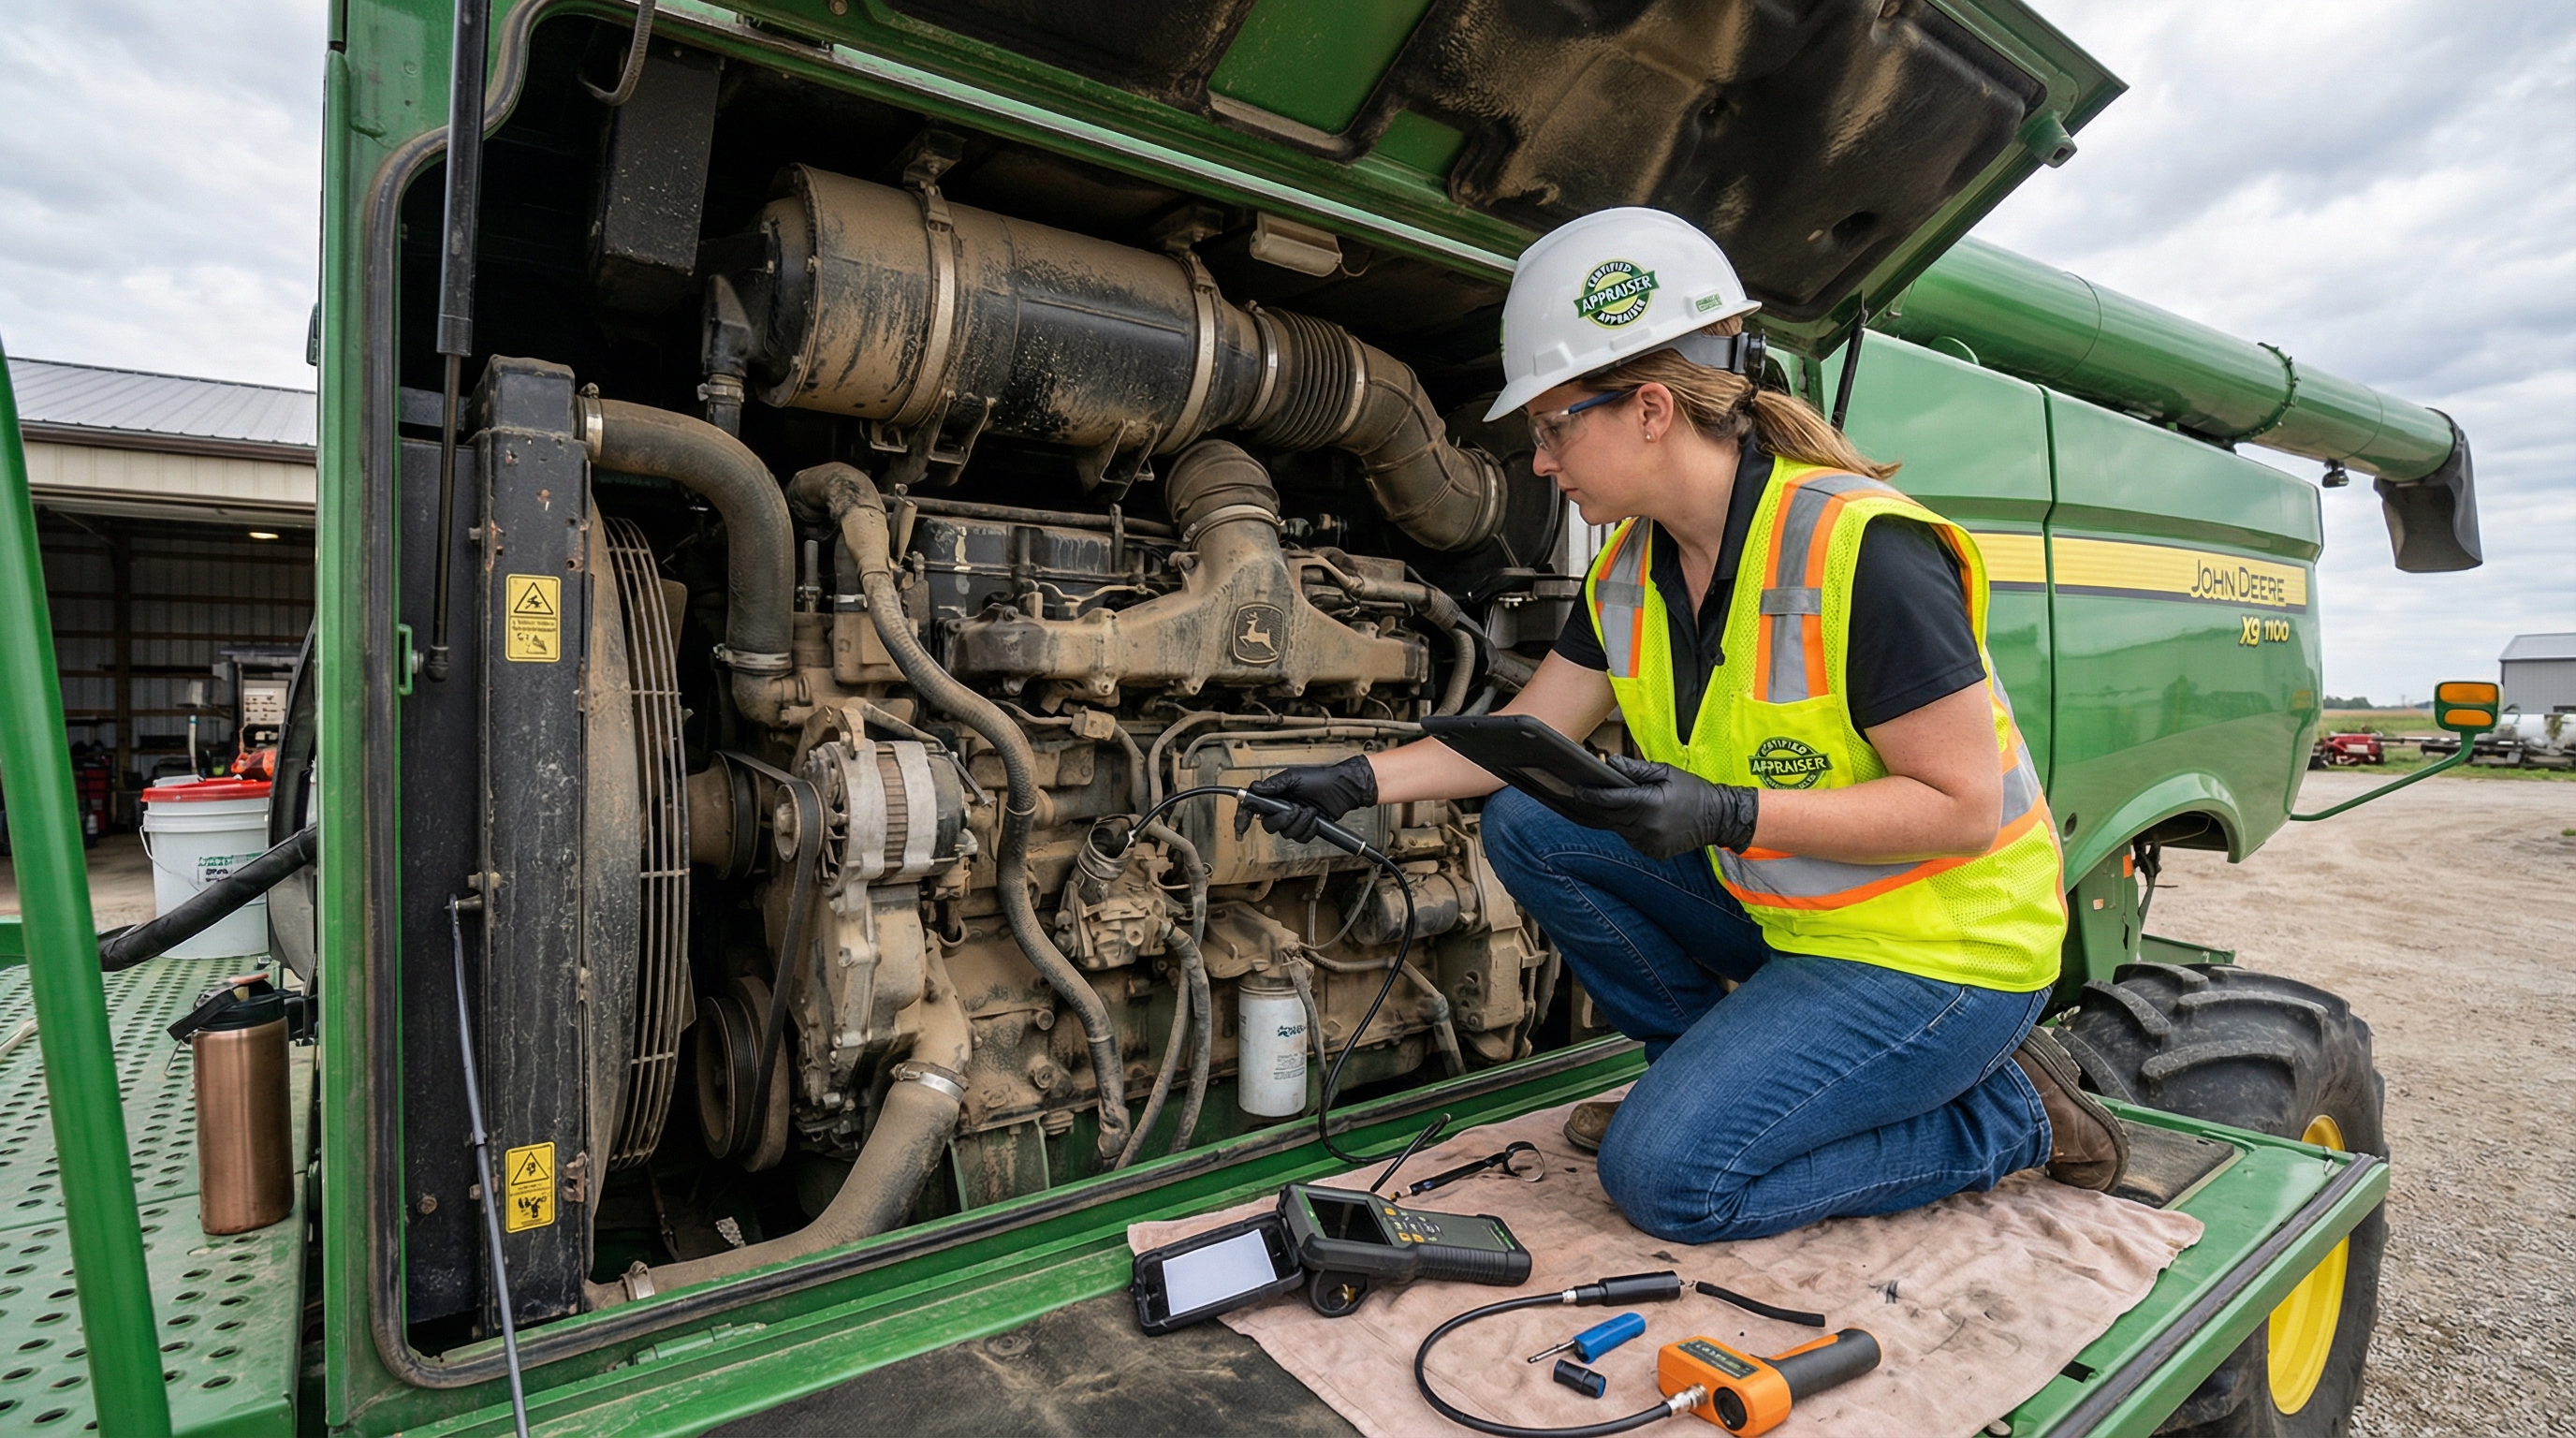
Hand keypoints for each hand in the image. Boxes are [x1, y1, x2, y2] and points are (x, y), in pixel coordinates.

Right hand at [1236, 755, 1377, 843]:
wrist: (1341, 789)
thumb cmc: (1320, 779)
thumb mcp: (1294, 777)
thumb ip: (1273, 785)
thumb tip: (1255, 789)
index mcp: (1274, 795)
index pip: (1252, 807)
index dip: (1243, 819)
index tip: (1240, 829)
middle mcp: (1281, 808)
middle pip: (1269, 825)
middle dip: (1282, 820)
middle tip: (1296, 809)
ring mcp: (1293, 820)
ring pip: (1286, 833)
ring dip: (1300, 823)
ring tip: (1310, 811)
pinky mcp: (1305, 829)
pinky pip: (1300, 838)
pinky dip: (1309, 829)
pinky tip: (1316, 819)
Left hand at [1559, 754, 1758, 859]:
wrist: (1719, 817)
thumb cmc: (1693, 790)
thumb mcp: (1666, 773)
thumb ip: (1637, 770)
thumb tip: (1610, 763)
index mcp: (1649, 804)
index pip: (1611, 800)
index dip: (1592, 795)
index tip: (1578, 790)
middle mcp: (1646, 827)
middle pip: (1610, 817)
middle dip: (1597, 807)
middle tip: (1584, 797)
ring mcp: (1650, 843)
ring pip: (1620, 830)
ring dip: (1615, 819)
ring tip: (1620, 806)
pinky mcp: (1654, 852)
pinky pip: (1633, 841)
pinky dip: (1630, 831)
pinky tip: (1639, 821)